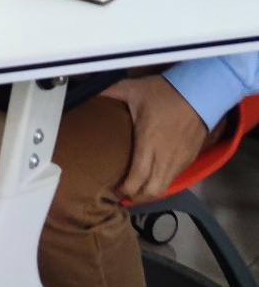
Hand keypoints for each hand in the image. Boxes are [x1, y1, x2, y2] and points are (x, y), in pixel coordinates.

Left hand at [106, 75, 207, 202]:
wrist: (202, 93)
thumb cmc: (165, 93)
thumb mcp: (134, 89)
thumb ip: (110, 91)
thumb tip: (85, 91)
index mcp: (148, 144)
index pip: (136, 179)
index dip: (125, 190)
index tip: (113, 190)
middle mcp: (164, 158)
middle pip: (151, 191)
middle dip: (137, 197)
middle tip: (123, 194)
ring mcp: (179, 161)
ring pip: (164, 188)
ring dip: (150, 192)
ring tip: (137, 189)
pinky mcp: (190, 159)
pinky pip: (174, 178)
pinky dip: (162, 182)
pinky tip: (153, 176)